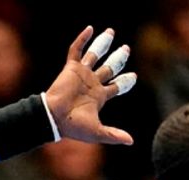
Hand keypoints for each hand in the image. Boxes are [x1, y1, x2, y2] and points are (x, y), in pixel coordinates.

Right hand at [42, 26, 137, 145]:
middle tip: (126, 49)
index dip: (125, 81)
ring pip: (94, 55)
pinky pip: (76, 50)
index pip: (116, 86)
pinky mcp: (71, 68)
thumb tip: (131, 142)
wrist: (54, 118)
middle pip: (109, 68)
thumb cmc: (73, 126)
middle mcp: (92, 83)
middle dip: (118, 58)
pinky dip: (82, 39)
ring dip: (102, 43)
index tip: (134, 76)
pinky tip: (90, 28)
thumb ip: (114, 135)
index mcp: (99, 97)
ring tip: (111, 31)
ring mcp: (81, 74)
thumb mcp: (97, 132)